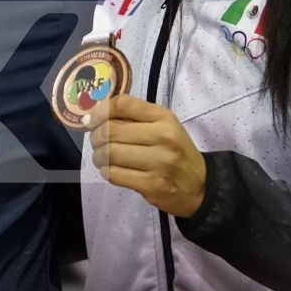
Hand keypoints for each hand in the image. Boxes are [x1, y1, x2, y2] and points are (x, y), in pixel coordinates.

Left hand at [82, 95, 206, 217]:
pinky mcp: (151, 184)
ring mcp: (158, 161)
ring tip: (103, 158)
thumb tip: (93, 116)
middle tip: (97, 143)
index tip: (90, 121)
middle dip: (96, 137)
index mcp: (163, 117)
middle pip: (110, 130)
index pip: (122, 104)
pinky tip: (112, 170)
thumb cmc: (175, 152)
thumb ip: (133, 118)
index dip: (99, 112)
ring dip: (98, 157)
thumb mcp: (163, 126)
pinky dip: (106, 172)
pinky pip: (114, 174)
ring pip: (109, 153)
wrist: (200, 185)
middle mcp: (162, 136)